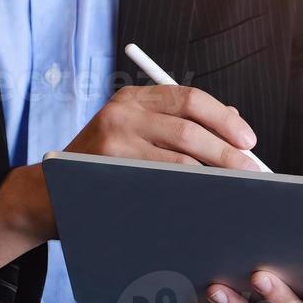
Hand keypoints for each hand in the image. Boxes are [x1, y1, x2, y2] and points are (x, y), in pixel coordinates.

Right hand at [0, 86, 258, 269]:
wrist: (50, 193)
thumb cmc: (105, 165)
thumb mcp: (136, 132)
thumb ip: (176, 124)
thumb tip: (234, 123)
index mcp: (135, 98)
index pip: (191, 99)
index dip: (225, 121)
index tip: (249, 141)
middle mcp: (122, 113)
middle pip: (189, 131)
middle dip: (227, 155)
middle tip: (252, 174)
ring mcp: (111, 142)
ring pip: (178, 161)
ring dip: (214, 179)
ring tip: (235, 192)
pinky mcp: (107, 172)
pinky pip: (161, 185)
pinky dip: (189, 195)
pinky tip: (206, 204)